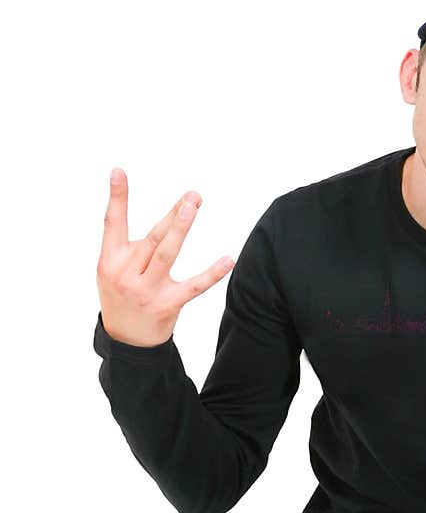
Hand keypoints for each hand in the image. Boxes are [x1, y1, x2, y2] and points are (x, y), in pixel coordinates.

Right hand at [97, 168, 234, 346]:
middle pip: (152, 237)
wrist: (126, 341)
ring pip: (167, 254)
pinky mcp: (167, 305)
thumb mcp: (113, 269)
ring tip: (192, 206)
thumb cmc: (123, 294)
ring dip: (181, 228)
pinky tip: (228, 260)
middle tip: (191, 196)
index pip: (112, 223)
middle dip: (172, 214)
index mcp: (110, 260)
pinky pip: (194, 287)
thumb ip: (131, 245)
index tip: (119, 171)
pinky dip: (212, 274)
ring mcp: (147, 290)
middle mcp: (126, 273)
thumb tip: (169, 216)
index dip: (116, 197)